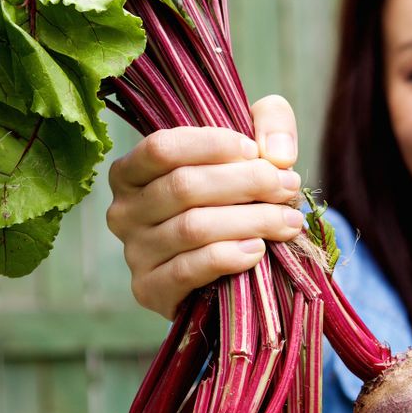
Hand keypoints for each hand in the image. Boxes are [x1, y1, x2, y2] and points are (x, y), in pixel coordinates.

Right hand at [106, 95, 303, 318]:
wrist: (227, 270)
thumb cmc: (233, 199)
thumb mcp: (250, 149)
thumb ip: (269, 123)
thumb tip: (277, 153)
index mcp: (132, 171)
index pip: (162, 148)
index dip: (213, 145)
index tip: (256, 152)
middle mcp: (123, 211)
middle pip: (184, 186)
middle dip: (247, 183)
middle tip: (288, 187)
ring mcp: (134, 253)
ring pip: (193, 228)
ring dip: (251, 221)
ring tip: (288, 221)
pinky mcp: (150, 289)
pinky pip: (189, 269)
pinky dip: (229, 257)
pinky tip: (258, 250)